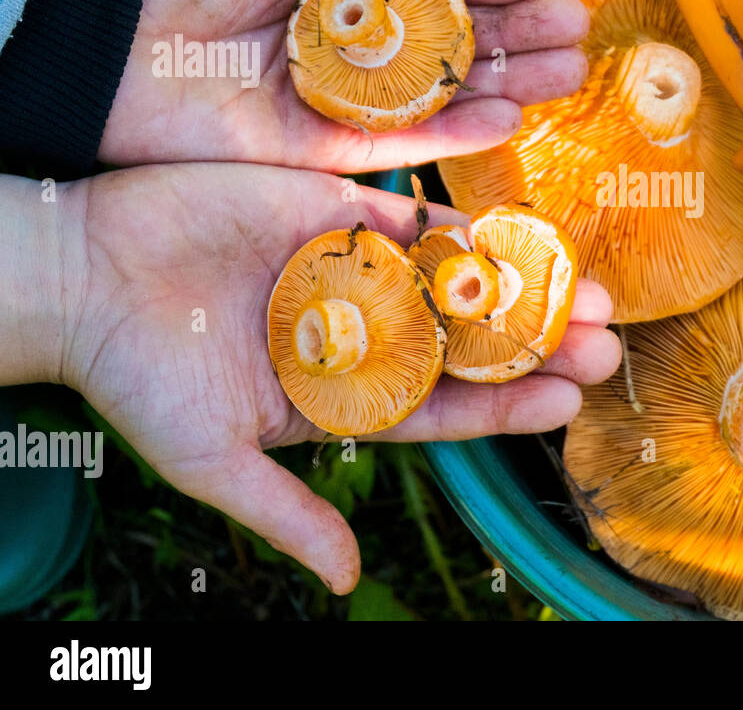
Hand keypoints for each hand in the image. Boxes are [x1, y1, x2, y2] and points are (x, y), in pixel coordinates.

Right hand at [44, 163, 619, 592]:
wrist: (84, 275)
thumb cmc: (140, 374)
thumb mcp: (214, 457)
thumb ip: (286, 512)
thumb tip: (346, 581)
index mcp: (346, 395)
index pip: (444, 408)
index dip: (503, 407)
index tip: (563, 404)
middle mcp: (367, 334)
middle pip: (471, 344)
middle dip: (536, 344)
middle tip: (605, 344)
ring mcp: (360, 273)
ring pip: (462, 282)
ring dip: (525, 284)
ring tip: (590, 290)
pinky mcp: (342, 215)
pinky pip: (418, 220)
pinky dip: (468, 227)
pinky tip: (522, 232)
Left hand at [100, 0, 589, 171]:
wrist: (102, 43)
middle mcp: (352, 52)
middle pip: (450, 47)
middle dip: (516, 39)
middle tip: (576, 36)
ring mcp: (341, 103)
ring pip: (441, 98)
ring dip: (505, 88)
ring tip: (565, 78)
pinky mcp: (320, 149)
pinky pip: (400, 145)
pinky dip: (453, 136)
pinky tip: (506, 121)